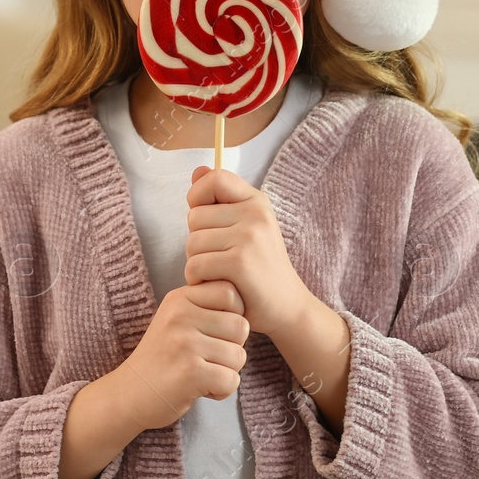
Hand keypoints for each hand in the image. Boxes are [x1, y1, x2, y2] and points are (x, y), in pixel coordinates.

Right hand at [117, 280, 250, 431]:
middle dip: (233, 347)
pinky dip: (221, 391)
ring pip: (239, 356)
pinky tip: (201, 389)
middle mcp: (180, 316)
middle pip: (241, 326)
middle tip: (209, 358)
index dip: (233, 314)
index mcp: (179, 298)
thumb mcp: (176, 318)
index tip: (214, 332)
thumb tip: (247, 295)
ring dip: (227, 371)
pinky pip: (232, 380)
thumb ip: (205, 304)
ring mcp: (185, 344)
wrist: (128, 394)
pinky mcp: (190, 373)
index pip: (230, 292)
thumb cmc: (162, 357)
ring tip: (202, 373)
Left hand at [183, 166, 312, 339]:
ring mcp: (249, 237)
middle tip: (220, 259)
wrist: (287, 308)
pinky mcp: (239, 263)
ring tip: (219, 274)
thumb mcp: (246, 228)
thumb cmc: (260, 269)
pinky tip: (216, 287)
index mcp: (257, 201)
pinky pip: (195, 265)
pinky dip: (198, 282)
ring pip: (191, 243)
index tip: (207, 221)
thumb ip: (220, 200)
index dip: (199, 196)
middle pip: (194, 216)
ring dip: (196, 264)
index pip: (214, 178)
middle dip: (197, 242)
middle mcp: (255, 213)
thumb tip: (197, 170)